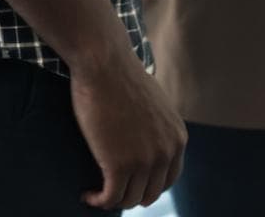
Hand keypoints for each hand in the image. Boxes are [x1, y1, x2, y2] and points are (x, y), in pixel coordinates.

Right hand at [66, 49, 184, 210]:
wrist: (105, 65)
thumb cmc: (122, 78)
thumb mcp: (154, 104)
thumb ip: (157, 126)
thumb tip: (145, 139)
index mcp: (178, 138)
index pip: (169, 179)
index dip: (148, 186)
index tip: (130, 185)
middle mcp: (166, 152)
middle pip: (151, 193)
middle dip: (130, 195)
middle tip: (110, 190)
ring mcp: (145, 160)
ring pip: (130, 199)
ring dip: (112, 200)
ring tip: (96, 193)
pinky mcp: (120, 165)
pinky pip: (110, 198)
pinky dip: (97, 201)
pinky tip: (86, 195)